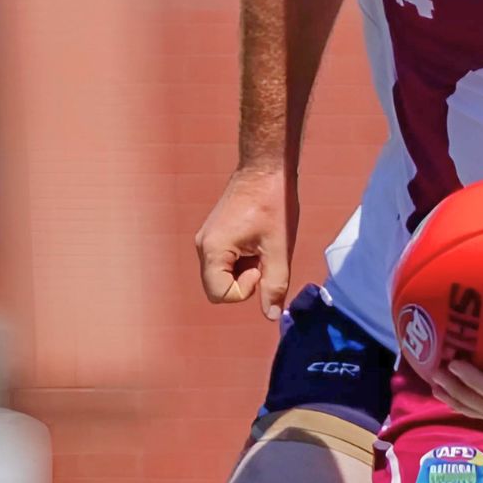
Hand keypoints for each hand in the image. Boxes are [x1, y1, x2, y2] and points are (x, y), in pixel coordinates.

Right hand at [192, 167, 296, 319]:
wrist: (266, 167)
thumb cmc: (274, 203)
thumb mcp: (279, 248)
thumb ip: (275, 284)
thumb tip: (272, 315)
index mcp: (212, 249)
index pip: (222, 294)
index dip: (246, 288)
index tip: (261, 265)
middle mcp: (202, 246)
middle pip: (219, 287)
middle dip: (245, 281)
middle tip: (263, 257)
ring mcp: (206, 239)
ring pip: (223, 274)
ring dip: (245, 269)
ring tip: (262, 245)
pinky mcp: (215, 234)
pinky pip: (225, 261)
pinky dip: (242, 259)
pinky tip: (257, 239)